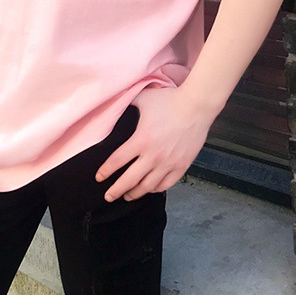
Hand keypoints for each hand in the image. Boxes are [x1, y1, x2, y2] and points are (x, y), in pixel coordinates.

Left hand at [94, 86, 216, 202]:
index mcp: (141, 140)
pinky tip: (150, 188)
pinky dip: (155, 189)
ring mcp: (168, 163)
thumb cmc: (170, 100)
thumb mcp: (144, 98)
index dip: (105, 171)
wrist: (196, 106)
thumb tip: (115, 104)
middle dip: (116, 191)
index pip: (117, 161)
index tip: (99, 177)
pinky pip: (166, 184)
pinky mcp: (182, 166)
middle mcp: (153, 155)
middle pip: (129, 180)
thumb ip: (128, 103)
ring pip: (148, 187)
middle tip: (108, 196)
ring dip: (135, 193)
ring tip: (128, 196)